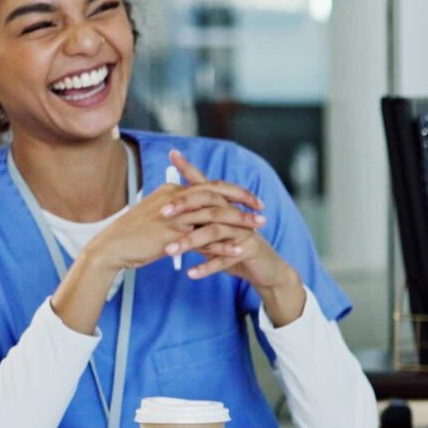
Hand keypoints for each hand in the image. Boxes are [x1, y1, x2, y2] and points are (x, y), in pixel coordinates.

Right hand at [78, 179, 263, 277]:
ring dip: (239, 221)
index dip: (232, 190)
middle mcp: (174, 199)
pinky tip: (239, 250)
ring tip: (259, 230)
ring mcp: (173, 216)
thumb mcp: (157, 216)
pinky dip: (223, 245)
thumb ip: (177, 211)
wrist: (110, 248)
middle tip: (262, 209)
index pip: (209, 184)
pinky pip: (204, 239)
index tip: (250, 198)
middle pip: (216, 193)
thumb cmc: (133, 234)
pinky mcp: (171, 235)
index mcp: (172, 191)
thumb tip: (195, 213)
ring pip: (214, 214)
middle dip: (242, 201)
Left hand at [164, 150, 303, 318]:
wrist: (266, 269)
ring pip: (214, 232)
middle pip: (209, 204)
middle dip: (185, 206)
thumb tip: (168, 212)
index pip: (205, 184)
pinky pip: (226, 258)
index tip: (172, 153)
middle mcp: (236, 214)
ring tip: (169, 251)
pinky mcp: (250, 250)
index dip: (190, 168)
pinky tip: (191, 273)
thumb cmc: (235, 249)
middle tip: (162, 212)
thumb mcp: (213, 234)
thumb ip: (196, 223)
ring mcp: (244, 231)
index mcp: (225, 207)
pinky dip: (207, 266)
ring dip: (190, 242)